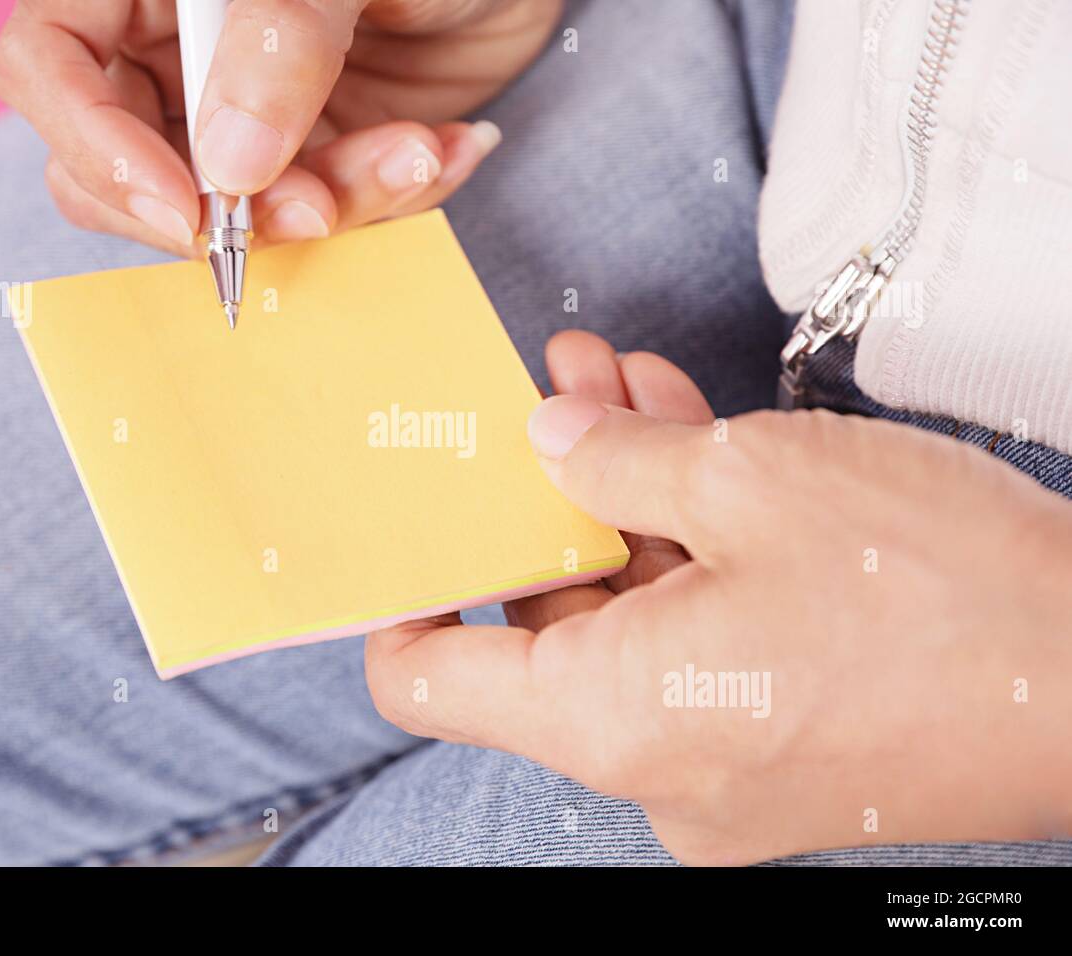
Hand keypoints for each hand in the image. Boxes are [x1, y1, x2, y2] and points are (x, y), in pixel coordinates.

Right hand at [0, 0, 561, 254]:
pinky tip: (443, 148)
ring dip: (335, 202)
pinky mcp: (310, 151)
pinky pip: (320, 210)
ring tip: (419, 153)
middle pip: (124, 165)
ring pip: (233, 208)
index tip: (185, 209)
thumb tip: (228, 166)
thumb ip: (283, 42)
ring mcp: (241, 108)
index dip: (95, 146)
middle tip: (321, 203)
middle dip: (227, 209)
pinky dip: (386, 197)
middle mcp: (177, 45)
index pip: (50, 62)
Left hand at [366, 332, 1071, 863]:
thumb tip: (551, 438)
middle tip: (550, 397)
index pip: (425, 680)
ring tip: (617, 388)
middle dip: (542, 499)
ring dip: (621, 506)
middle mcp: (649, 762)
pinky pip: (695, 645)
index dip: (397, 595)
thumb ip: (617, 457)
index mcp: (608, 716)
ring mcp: (717, 764)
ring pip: (627, 622)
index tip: (409, 523)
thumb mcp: (750, 478)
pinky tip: (693, 448)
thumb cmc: (941, 590)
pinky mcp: (780, 746)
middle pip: (538, 630)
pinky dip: (686, 558)